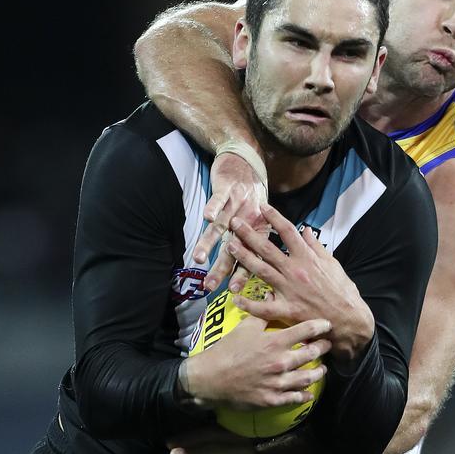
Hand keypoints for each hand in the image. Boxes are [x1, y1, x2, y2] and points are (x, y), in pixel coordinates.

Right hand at [183, 313, 330, 408]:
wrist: (210, 378)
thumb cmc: (227, 350)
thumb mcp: (244, 328)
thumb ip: (262, 313)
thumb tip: (271, 296)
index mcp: (275, 342)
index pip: (306, 330)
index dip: (320, 326)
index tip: (328, 325)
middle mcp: (280, 362)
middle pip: (312, 354)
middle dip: (323, 348)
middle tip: (328, 345)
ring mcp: (278, 382)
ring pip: (308, 378)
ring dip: (319, 372)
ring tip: (322, 368)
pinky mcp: (273, 399)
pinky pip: (295, 398)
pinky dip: (305, 395)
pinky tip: (309, 393)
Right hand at [192, 153, 268, 291]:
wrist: (247, 163)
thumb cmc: (249, 197)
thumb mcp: (256, 220)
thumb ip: (249, 243)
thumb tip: (243, 270)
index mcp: (255, 232)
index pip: (248, 257)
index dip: (241, 273)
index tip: (232, 290)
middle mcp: (246, 222)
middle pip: (232, 248)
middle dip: (220, 267)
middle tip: (209, 285)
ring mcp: (236, 205)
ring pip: (221, 227)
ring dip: (210, 242)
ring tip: (198, 258)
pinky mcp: (226, 189)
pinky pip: (218, 199)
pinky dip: (214, 207)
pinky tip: (206, 217)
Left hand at [228, 204, 374, 360]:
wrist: (349, 319)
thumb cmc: (342, 291)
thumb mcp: (332, 264)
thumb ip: (316, 247)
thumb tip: (306, 230)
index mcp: (307, 258)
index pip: (288, 231)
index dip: (274, 217)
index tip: (262, 207)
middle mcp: (295, 270)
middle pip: (267, 248)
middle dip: (249, 234)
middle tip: (234, 223)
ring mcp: (289, 290)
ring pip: (261, 270)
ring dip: (244, 258)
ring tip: (229, 246)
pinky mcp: (288, 310)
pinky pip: (265, 308)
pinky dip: (250, 304)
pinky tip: (235, 299)